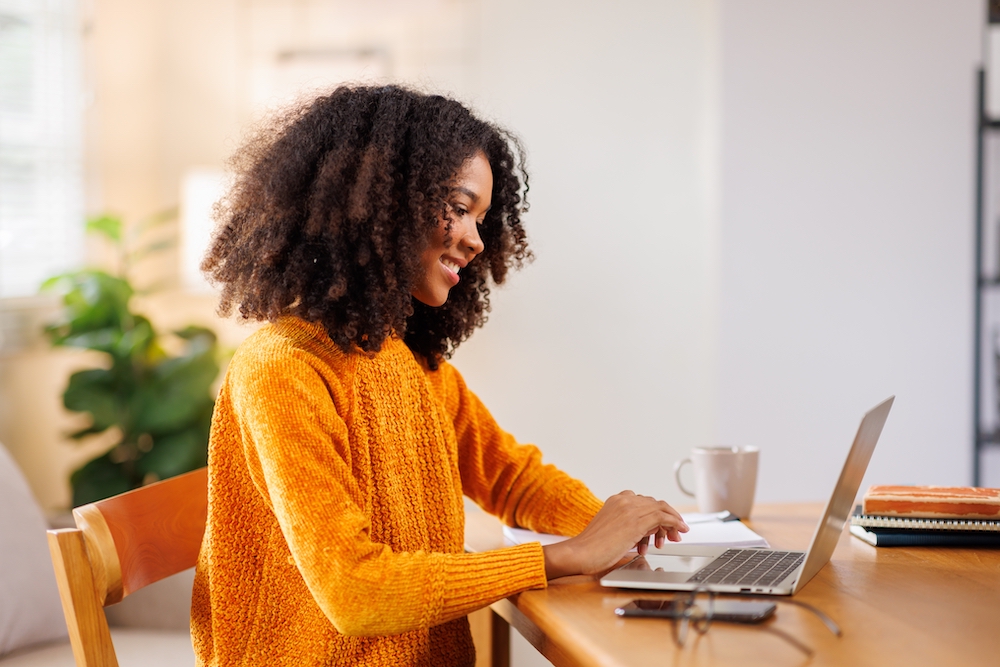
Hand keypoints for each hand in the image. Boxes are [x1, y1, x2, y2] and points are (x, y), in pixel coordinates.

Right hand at [542, 491, 687, 578]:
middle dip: (667, 518)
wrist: (582, 553)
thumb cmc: (593, 548)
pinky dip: (675, 523)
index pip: (644, 502)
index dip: (657, 513)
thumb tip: (647, 533)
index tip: (663, 525)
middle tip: (674, 533)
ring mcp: (630, 509)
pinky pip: (662, 517)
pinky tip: (680, 531)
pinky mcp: (636, 521)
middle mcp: (624, 501)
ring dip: (673, 521)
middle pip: (654, 504)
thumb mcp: (613, 531)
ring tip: (677, 535)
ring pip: (661, 509)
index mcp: (615, 501)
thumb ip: (629, 527)